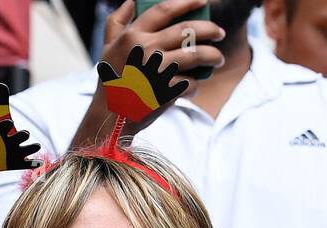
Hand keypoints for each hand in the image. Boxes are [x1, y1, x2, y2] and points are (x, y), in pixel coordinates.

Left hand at [0, 118, 41, 174]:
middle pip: (19, 136)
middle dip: (22, 135)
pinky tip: (39, 163)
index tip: (9, 124)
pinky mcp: (16, 163)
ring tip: (36, 145)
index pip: (4, 126)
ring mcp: (14, 152)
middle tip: (24, 134)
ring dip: (31, 147)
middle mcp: (10, 141)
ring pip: (26, 148)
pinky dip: (34, 164)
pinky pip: (27, 164)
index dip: (6, 125)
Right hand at [73, 0, 223, 146]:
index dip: (187, 2)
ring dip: (213, 56)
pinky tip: (194, 87)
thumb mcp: (106, 48)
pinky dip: (196, 85)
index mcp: (133, 35)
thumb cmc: (111, 81)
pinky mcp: (164, 91)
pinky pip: (191, 83)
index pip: (164, 9)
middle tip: (220, 33)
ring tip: (218, 59)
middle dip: (210, 29)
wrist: (109, 118)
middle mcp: (146, 49)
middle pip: (187, 30)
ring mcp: (157, 70)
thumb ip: (116, 22)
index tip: (202, 1)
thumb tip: (130, 2)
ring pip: (196, 55)